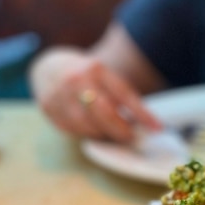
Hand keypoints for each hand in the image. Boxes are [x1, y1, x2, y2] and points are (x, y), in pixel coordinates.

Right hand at [29, 48, 160, 141]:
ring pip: (88, 126)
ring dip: (103, 134)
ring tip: (111, 132)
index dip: (142, 114)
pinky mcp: (48, 109)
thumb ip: (118, 94)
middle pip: (105, 114)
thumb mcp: (103, 74)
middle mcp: (75, 80)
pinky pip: (73, 131)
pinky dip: (86, 134)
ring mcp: (59, 95)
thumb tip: (144, 123)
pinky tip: (92, 129)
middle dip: (121, 130)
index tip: (156, 128)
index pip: (123, 94)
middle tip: (131, 137)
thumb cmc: (84, 74)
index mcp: (95, 68)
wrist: (48, 67)